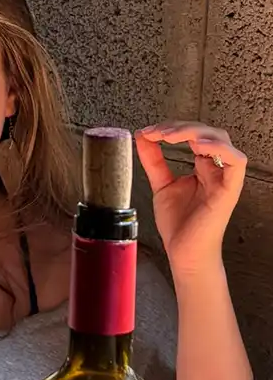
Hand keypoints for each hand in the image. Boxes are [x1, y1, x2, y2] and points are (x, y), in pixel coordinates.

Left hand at [135, 122, 245, 275]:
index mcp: (202, 167)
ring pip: (221, 140)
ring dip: (194, 132)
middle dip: (180, 126)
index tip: (148, 131)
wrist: (184, 253)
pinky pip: (236, 161)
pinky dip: (219, 147)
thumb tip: (143, 136)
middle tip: (157, 132)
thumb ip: (153, 160)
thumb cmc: (179, 224)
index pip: (194, 135)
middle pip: (207, 132)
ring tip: (170, 136)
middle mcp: (215, 169)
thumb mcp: (161, 184)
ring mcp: (223, 178)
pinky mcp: (229, 189)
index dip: (172, 128)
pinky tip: (196, 145)